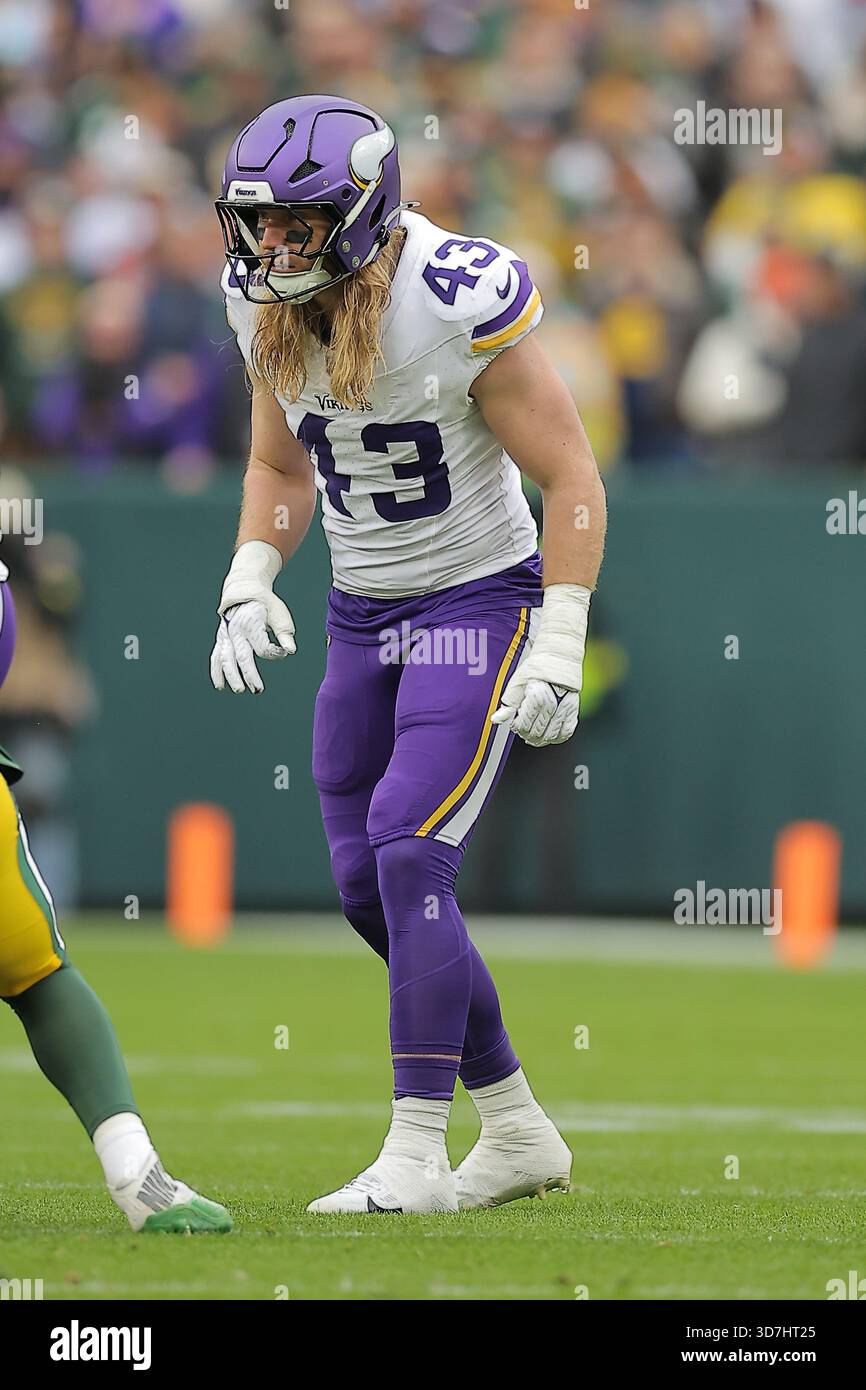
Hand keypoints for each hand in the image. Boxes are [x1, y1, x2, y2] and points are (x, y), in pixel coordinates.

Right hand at [210, 542, 294, 693]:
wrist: (245, 592)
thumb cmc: (266, 605)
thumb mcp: (279, 614)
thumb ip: (284, 632)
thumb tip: (291, 650)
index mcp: (252, 623)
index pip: (263, 647)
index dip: (275, 653)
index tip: (282, 651)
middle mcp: (236, 630)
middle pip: (242, 656)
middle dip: (250, 674)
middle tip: (258, 690)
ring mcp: (226, 635)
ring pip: (226, 658)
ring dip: (231, 675)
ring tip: (239, 689)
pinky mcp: (222, 639)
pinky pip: (216, 656)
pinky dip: (216, 671)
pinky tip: (221, 686)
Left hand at [490, 584, 589, 746]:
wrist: (558, 657)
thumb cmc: (535, 669)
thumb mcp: (516, 684)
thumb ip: (508, 704)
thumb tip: (496, 720)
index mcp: (536, 695)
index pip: (525, 723)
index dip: (517, 727)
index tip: (515, 723)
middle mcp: (552, 702)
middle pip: (538, 730)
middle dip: (528, 734)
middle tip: (523, 732)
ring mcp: (565, 707)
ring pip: (552, 734)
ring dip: (541, 739)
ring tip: (534, 737)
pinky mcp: (574, 709)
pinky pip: (568, 730)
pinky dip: (558, 737)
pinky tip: (550, 736)